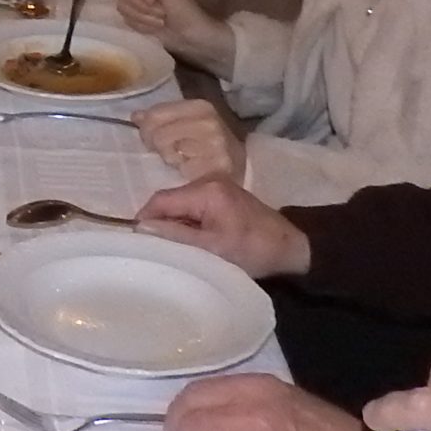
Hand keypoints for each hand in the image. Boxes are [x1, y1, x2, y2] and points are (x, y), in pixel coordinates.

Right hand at [117, 0, 236, 74]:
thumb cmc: (184, 10)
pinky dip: (141, 25)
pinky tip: (154, 27)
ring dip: (143, 17)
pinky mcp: (137, 14)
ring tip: (160, 20)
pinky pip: (125, 17)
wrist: (192, 38)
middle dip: (142, 6)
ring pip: (122, 5)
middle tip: (161, 12)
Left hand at [136, 98, 244, 182]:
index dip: (146, 126)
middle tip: (167, 150)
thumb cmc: (209, 142)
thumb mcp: (187, 122)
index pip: (156, 114)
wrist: (244, 164)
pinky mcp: (215, 168)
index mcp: (200, 106)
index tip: (151, 136)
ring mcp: (214, 146)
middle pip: (158, 133)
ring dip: (170, 158)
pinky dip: (182, 172)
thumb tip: (135, 116)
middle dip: (156, 144)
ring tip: (182, 158)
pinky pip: (181, 171)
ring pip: (167, 152)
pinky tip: (192, 170)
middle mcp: (208, 123)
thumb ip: (162, 116)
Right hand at [136, 177, 309, 277]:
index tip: (138, 243)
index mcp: (205, 189)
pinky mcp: (221, 194)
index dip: (146, 220)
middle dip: (161, 224)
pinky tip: (193, 241)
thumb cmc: (254, 250)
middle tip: (158, 250)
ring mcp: (215, 185)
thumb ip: (176, 236)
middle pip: (170, 200)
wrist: (292, 248)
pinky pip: (193, 206)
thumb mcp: (213, 248)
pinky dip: (188, 223)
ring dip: (175, 225)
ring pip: (180, 204)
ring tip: (176, 248)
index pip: (161, 200)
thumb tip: (141, 228)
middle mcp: (208, 180)